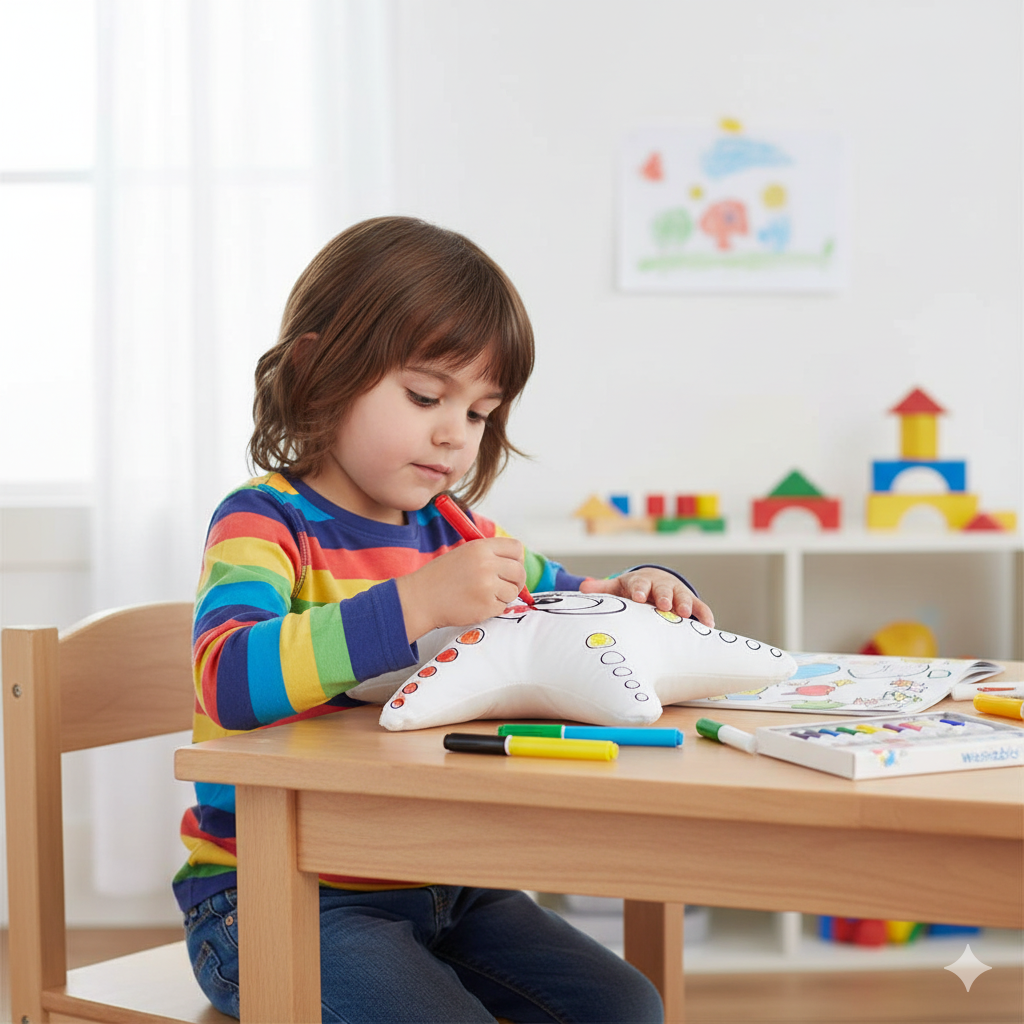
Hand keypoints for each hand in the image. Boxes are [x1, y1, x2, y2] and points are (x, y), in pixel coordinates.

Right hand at [396, 538, 526, 641]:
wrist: (420, 599)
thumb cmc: (440, 577)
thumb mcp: (463, 554)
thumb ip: (489, 555)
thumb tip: (516, 562)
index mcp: (480, 547)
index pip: (516, 548)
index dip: (516, 559)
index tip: (511, 567)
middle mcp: (486, 564)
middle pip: (519, 571)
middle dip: (516, 580)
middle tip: (504, 586)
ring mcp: (487, 586)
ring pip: (513, 591)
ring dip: (503, 596)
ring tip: (482, 595)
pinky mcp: (486, 606)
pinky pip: (502, 607)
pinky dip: (493, 608)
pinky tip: (475, 604)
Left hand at [580, 568, 714, 626]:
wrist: (655, 584)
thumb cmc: (633, 591)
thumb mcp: (618, 588)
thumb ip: (602, 589)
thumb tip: (582, 587)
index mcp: (641, 583)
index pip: (638, 585)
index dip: (638, 590)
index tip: (636, 597)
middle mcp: (661, 586)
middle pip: (662, 590)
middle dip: (663, 596)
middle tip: (663, 605)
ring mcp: (677, 594)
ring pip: (683, 597)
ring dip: (685, 605)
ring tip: (685, 614)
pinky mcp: (692, 604)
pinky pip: (701, 608)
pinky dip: (705, 615)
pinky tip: (709, 625)